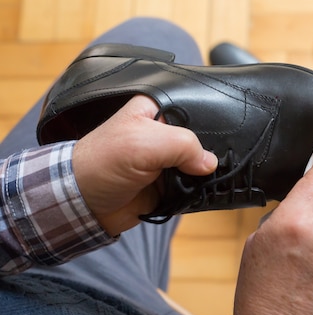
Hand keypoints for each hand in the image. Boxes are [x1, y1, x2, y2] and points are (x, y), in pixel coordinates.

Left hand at [72, 95, 217, 235]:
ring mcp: (168, 160)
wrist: (84, 205)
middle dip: (210, 152)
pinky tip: (204, 190)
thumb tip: (211, 163)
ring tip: (210, 179)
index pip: (196, 109)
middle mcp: (165, 132)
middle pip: (203, 139)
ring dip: (206, 175)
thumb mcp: (144, 143)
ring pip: (201, 165)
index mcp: (157, 109)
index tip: (225, 138)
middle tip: (217, 162)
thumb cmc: (103, 164)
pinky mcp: (170, 184)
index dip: (211, 123)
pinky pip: (195, 186)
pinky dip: (200, 191)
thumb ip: (183, 145)